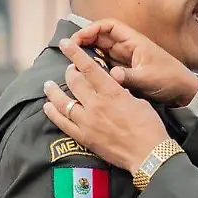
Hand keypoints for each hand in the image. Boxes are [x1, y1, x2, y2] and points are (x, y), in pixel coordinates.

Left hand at [43, 38, 172, 173]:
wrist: (148, 154)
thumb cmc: (149, 127)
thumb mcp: (138, 101)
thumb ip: (121, 92)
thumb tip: (112, 87)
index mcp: (111, 92)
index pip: (89, 68)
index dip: (75, 53)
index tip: (65, 43)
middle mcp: (96, 105)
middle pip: (74, 82)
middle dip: (69, 72)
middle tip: (69, 70)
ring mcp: (88, 122)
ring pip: (63, 102)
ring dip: (54, 92)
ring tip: (48, 85)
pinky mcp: (84, 137)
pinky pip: (63, 123)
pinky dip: (53, 113)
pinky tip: (48, 107)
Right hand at [67, 19, 197, 106]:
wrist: (183, 91)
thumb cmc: (170, 79)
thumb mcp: (149, 78)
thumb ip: (128, 76)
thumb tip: (110, 75)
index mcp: (135, 42)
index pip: (109, 26)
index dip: (92, 28)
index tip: (79, 37)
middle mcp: (128, 46)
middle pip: (102, 36)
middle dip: (85, 39)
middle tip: (69, 48)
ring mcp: (126, 57)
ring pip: (102, 49)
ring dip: (88, 51)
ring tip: (72, 59)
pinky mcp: (125, 69)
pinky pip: (106, 62)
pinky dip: (95, 64)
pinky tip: (85, 72)